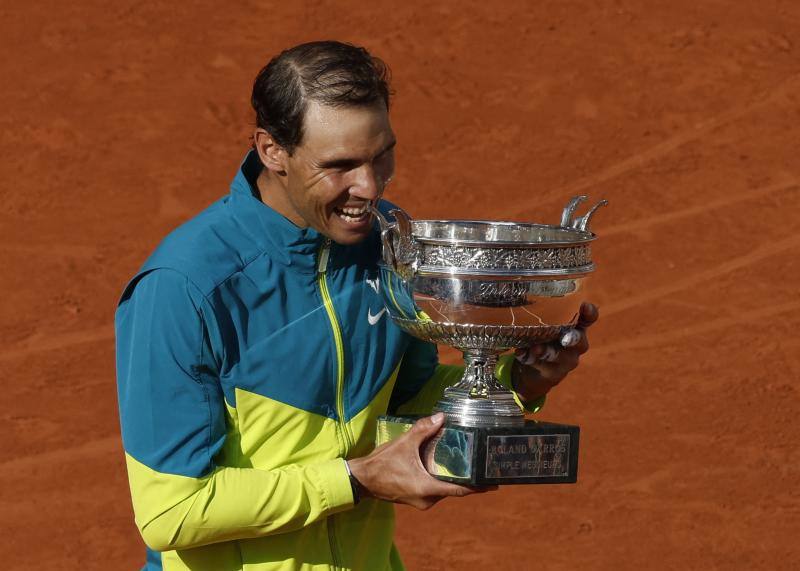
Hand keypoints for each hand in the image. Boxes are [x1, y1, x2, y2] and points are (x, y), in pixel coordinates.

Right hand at [347, 413, 494, 509]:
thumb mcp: (404, 443)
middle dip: (467, 478)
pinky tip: (444, 467)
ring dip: (452, 478)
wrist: (362, 480)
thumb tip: (441, 417)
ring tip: (464, 463)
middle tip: (480, 465)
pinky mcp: (416, 499)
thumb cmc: (382, 463)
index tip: (493, 483)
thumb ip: (423, 430)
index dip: (478, 486)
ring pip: (444, 490)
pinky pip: (435, 490)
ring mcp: (422, 502)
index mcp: (427, 488)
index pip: (460, 490)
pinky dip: (441, 480)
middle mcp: (428, 499)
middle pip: (454, 489)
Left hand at [512, 302, 597, 402]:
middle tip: (566, 338)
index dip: (590, 313)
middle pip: (579, 341)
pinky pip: (541, 365)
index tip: (585, 306)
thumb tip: (521, 287)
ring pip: (559, 356)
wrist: (534, 372)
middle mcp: (576, 345)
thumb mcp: (546, 324)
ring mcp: (566, 361)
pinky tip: (520, 353)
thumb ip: (542, 311)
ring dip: (547, 351)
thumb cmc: (542, 339)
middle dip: (573, 338)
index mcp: (576, 327)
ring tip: (537, 348)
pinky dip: (529, 358)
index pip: (589, 319)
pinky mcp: (553, 374)